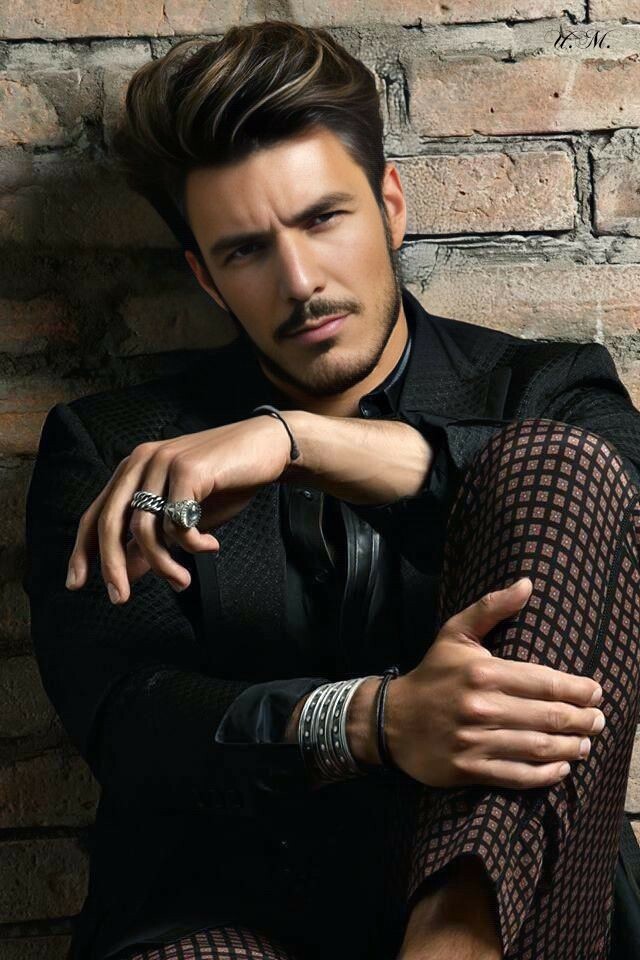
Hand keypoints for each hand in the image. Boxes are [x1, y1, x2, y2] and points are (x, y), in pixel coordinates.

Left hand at [65, 414, 291, 602]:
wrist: (267, 449)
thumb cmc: (224, 482)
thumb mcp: (183, 516)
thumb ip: (153, 539)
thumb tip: (126, 573)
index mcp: (133, 469)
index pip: (96, 514)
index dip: (82, 550)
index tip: (76, 583)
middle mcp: (141, 461)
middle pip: (110, 523)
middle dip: (112, 567)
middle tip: (120, 598)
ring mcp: (163, 463)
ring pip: (144, 529)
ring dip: (163, 565)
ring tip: (182, 581)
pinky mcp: (188, 469)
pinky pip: (177, 523)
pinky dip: (192, 545)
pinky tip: (210, 547)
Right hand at [385, 577, 605, 789]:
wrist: (391, 720)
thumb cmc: (432, 675)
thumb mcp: (455, 633)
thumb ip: (492, 608)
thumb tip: (527, 584)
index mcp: (483, 672)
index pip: (546, 683)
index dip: (579, 690)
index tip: (596, 693)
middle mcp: (481, 707)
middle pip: (549, 717)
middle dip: (583, 720)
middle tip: (598, 720)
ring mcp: (475, 741)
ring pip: (539, 747)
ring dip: (571, 747)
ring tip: (585, 743)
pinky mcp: (469, 769)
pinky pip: (519, 776)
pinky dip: (546, 774)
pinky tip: (562, 767)